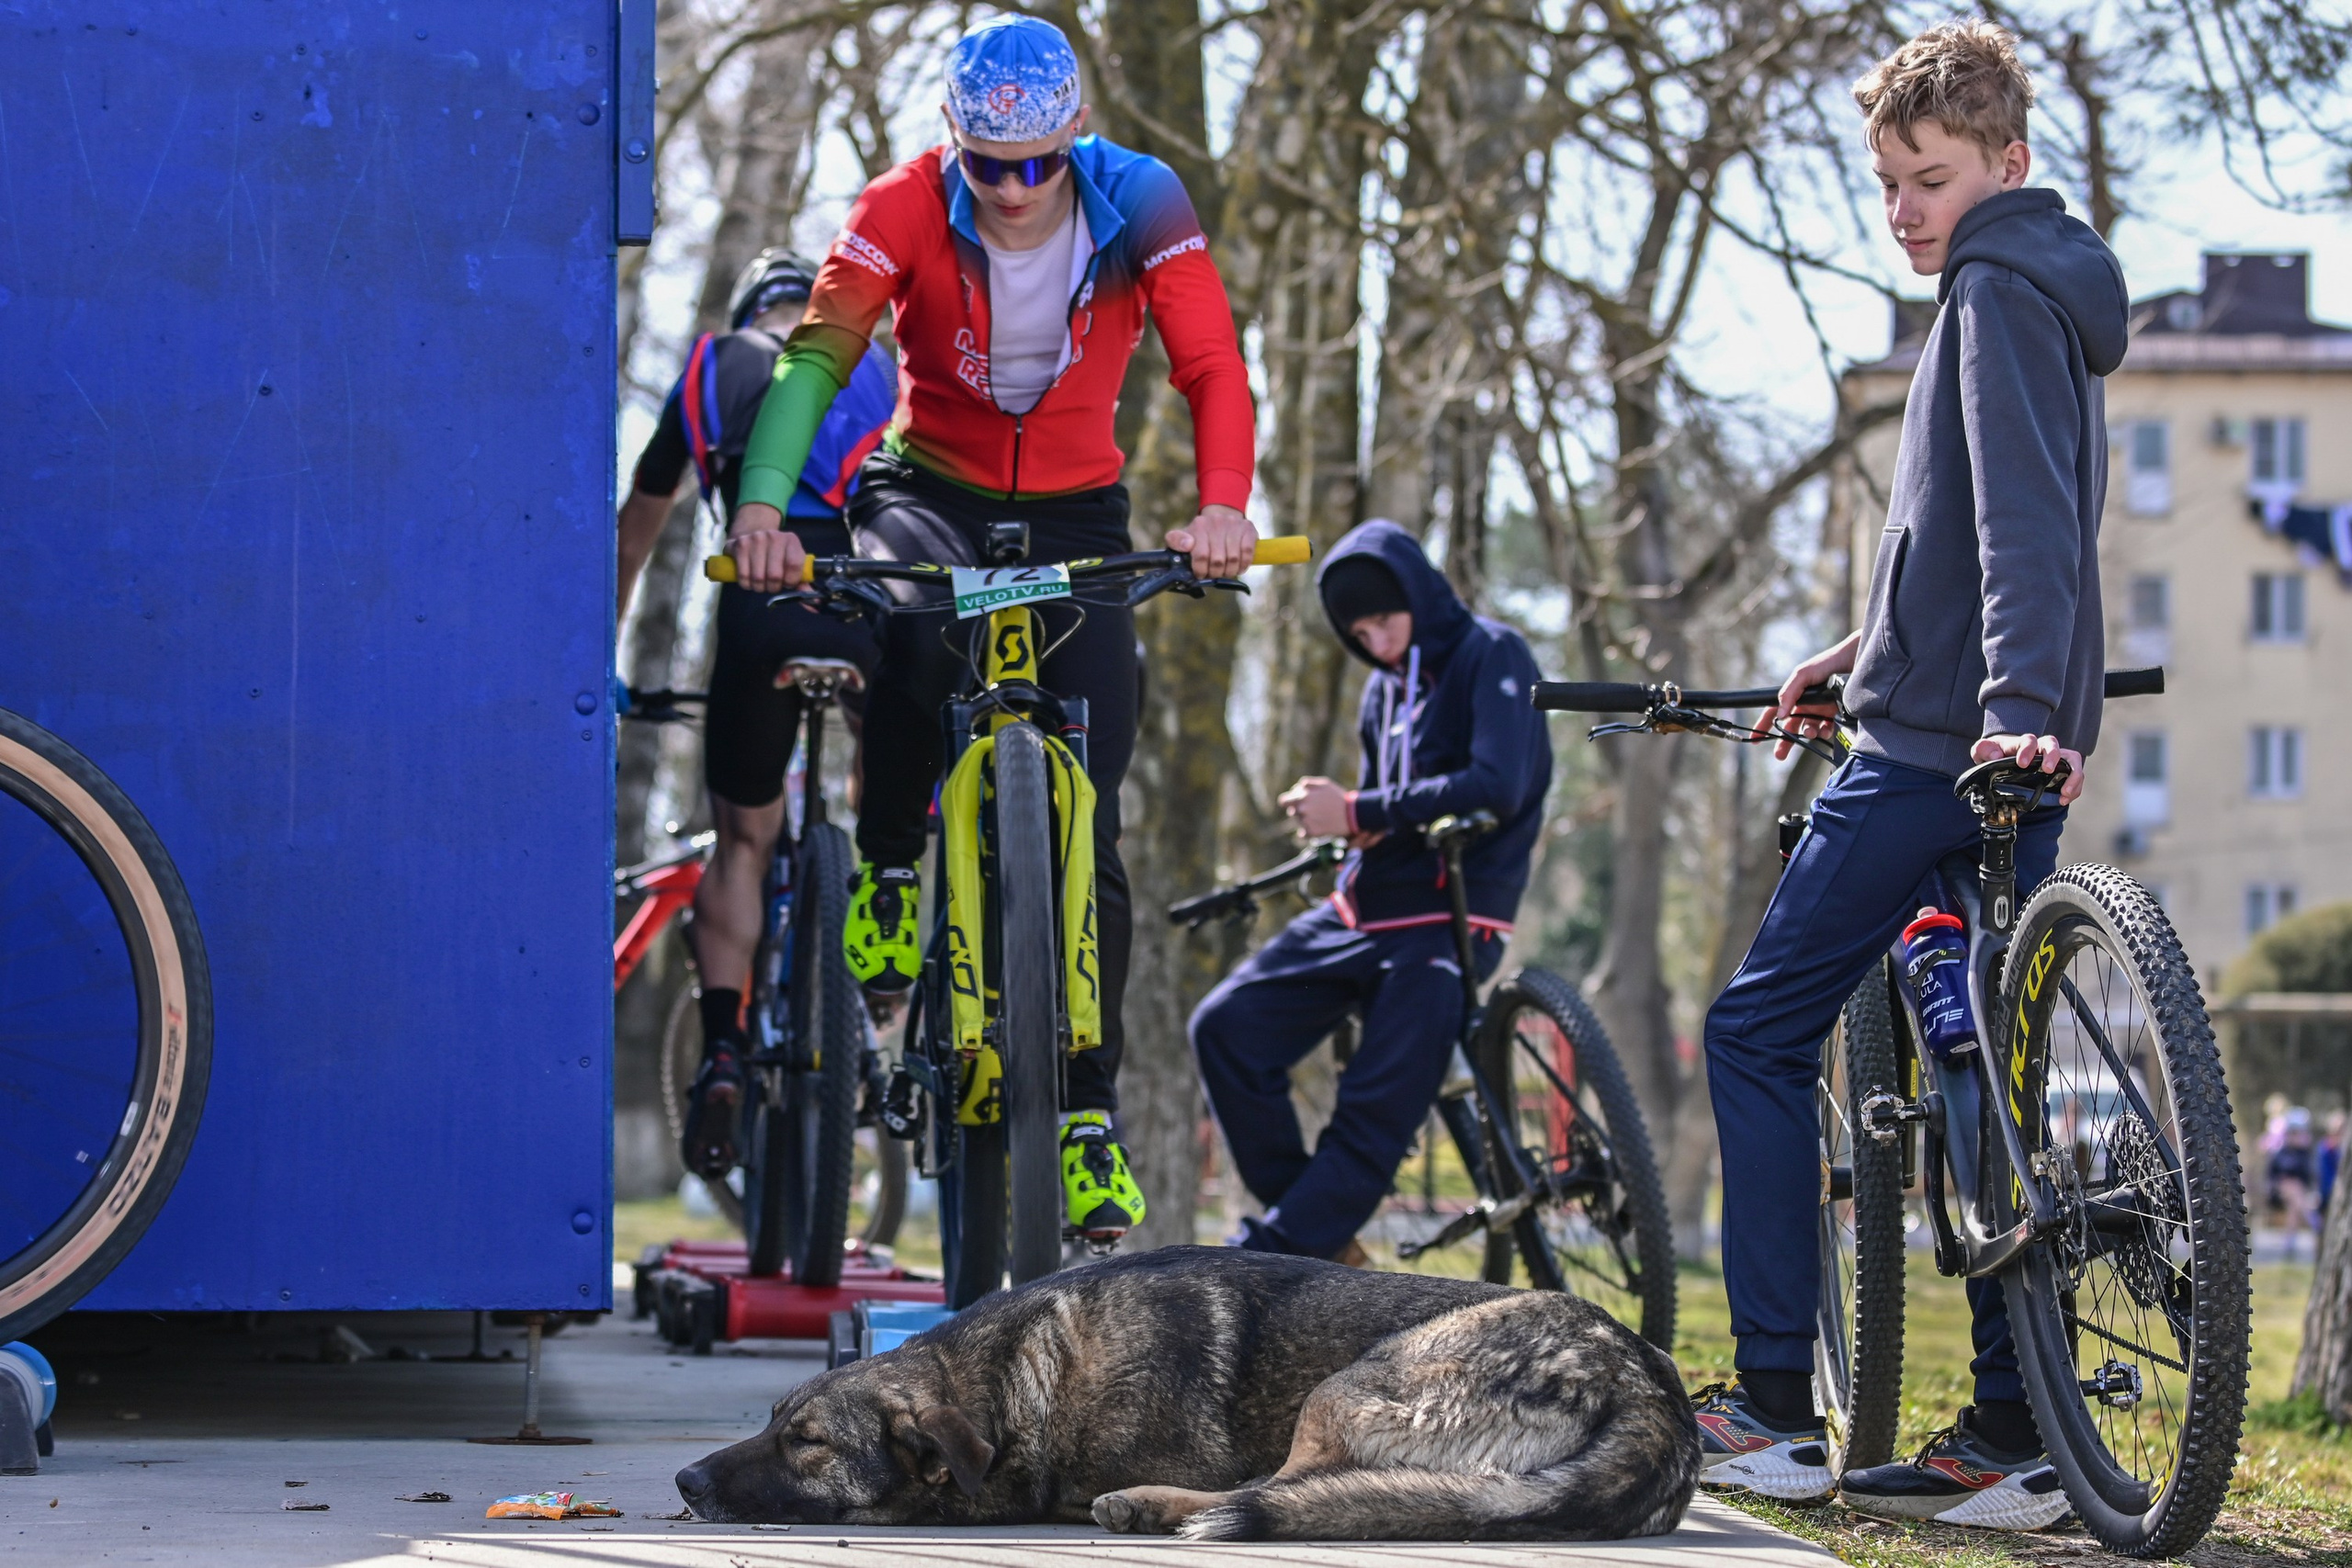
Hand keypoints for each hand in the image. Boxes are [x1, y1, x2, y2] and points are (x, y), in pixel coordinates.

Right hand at [727, 504, 806, 593]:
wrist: (752, 537)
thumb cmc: (776, 556)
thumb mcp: (792, 565)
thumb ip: (802, 583)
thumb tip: (814, 601)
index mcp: (791, 540)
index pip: (794, 566)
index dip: (790, 581)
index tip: (787, 582)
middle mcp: (774, 536)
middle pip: (775, 576)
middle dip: (773, 587)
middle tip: (772, 584)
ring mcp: (756, 539)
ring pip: (758, 578)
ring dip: (759, 587)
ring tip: (760, 581)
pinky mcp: (740, 545)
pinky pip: (743, 576)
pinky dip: (746, 584)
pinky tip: (749, 578)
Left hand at [1166, 503, 1255, 580]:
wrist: (1221, 516)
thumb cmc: (1201, 534)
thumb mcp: (1183, 536)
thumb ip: (1175, 541)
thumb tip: (1187, 546)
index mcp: (1199, 525)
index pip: (1201, 555)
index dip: (1201, 570)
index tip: (1201, 574)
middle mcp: (1216, 522)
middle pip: (1218, 560)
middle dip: (1215, 573)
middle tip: (1214, 574)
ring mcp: (1233, 524)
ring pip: (1233, 558)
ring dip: (1230, 571)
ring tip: (1226, 572)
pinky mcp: (1247, 528)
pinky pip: (1247, 552)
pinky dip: (1243, 564)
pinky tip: (1238, 567)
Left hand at [1279, 776, 1352, 838]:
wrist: (1352, 815)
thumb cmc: (1338, 797)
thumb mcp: (1324, 783)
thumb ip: (1307, 784)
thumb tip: (1296, 788)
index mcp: (1302, 796)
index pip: (1283, 801)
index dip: (1288, 802)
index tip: (1293, 804)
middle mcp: (1302, 808)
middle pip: (1291, 812)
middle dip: (1298, 811)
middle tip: (1312, 811)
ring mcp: (1306, 821)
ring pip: (1299, 822)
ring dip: (1305, 820)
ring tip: (1320, 818)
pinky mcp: (1311, 832)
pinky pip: (1304, 833)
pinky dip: (1310, 831)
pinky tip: (1321, 826)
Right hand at [1756, 631, 1859, 760]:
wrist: (1854, 662)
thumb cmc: (1826, 664)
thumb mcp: (1802, 675)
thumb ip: (1788, 693)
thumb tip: (1780, 715)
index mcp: (1793, 694)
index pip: (1774, 712)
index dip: (1763, 725)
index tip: (1755, 739)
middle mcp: (1805, 703)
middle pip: (1790, 726)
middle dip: (1784, 741)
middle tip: (1779, 755)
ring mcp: (1819, 710)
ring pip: (1808, 729)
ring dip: (1808, 733)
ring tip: (1811, 732)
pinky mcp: (1834, 714)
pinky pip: (1826, 729)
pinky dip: (1824, 732)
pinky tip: (1826, 729)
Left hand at [1972, 733, 2086, 803]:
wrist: (2002, 761)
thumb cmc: (1994, 755)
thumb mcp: (1983, 751)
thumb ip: (1984, 749)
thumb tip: (1996, 756)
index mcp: (2022, 743)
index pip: (2029, 740)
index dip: (2027, 750)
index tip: (2022, 764)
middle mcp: (2041, 748)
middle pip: (2053, 744)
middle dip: (2052, 756)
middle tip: (2048, 770)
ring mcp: (2054, 759)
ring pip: (2071, 759)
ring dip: (2073, 774)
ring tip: (2065, 792)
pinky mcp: (2062, 771)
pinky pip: (2075, 775)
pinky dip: (2075, 787)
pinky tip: (2064, 799)